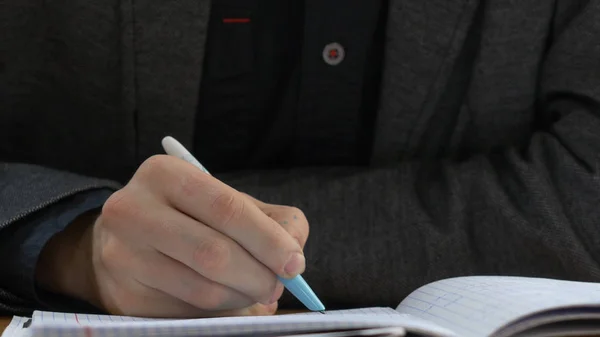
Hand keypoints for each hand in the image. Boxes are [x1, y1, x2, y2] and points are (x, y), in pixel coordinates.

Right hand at [36, 155, 309, 317]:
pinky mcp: (126, 297)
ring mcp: (124, 257)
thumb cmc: (189, 214)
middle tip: (279, 285)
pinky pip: (189, 314)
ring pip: (203, 290)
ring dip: (243, 298)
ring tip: (257, 292)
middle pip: (214, 254)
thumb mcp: (226, 200)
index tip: (294, 263)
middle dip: (259, 276)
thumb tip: (293, 261)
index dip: (268, 240)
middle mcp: (133, 211)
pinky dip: (221, 312)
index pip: (227, 209)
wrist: (126, 236)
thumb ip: (271, 220)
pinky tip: (229, 301)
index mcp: (165, 174)